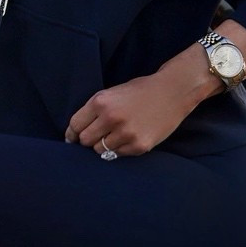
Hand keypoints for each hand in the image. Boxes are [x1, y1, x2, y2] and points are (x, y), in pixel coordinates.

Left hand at [63, 72, 194, 157]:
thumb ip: (95, 110)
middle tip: (97, 136)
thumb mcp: (112, 93)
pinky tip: (128, 138)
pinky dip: (119, 149)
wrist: (173, 91)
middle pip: (85, 141)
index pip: (75, 125)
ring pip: (100, 150)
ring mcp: (126, 134)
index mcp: (101, 101)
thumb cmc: (141, 91)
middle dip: (88, 140)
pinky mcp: (139, 146)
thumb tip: (76, 133)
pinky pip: (118, 155)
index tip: (72, 138)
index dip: (72, 133)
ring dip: (104, 145)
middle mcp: (111, 118)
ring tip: (115, 135)